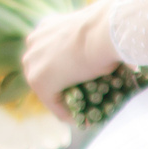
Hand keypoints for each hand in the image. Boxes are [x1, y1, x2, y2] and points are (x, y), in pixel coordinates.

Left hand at [23, 2, 121, 121]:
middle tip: (82, 99)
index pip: (52, 56)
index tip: (81, 85)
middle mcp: (34, 43)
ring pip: (47, 89)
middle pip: (46, 72)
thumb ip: (90, 42)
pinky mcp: (39, 82)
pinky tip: (82, 121)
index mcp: (46, 27)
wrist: (103, 32)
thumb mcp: (94, 32)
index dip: (66, 72)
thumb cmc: (106, 29)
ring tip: (83, 113)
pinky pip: (53, 103)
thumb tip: (115, 53)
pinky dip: (66, 113)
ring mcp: (33, 63)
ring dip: (64, 101)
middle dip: (62, 87)